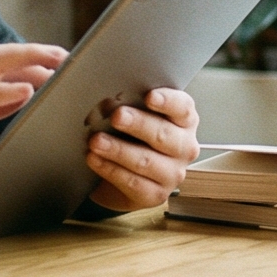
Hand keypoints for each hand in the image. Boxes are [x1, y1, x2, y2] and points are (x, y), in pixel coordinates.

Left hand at [83, 87, 199, 211]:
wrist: (120, 173)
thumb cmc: (128, 134)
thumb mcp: (130, 111)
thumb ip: (122, 96)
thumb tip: (92, 82)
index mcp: (183, 120)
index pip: (182, 107)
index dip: (167, 101)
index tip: (149, 96)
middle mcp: (184, 146)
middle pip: (164, 134)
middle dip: (138, 124)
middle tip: (116, 116)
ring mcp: (172, 173)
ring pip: (146, 161)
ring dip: (119, 150)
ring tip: (95, 141)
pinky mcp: (156, 195)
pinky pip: (133, 183)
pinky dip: (111, 170)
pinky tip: (94, 159)